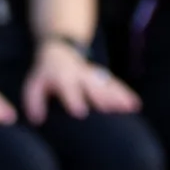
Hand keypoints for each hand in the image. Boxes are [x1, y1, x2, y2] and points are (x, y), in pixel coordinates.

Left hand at [23, 39, 138, 121]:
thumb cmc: (46, 74)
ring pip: (107, 85)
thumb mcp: (34, 84)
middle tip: (111, 110)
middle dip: (102, 98)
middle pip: (93, 86)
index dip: (74, 99)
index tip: (80, 112)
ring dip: (118, 96)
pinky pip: (116, 85)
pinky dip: (125, 94)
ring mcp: (93, 75)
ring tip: (129, 108)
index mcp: (63, 77)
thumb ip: (34, 101)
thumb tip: (37, 120)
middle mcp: (80, 75)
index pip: (68, 88)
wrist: (60, 50)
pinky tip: (135, 105)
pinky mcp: (102, 77)